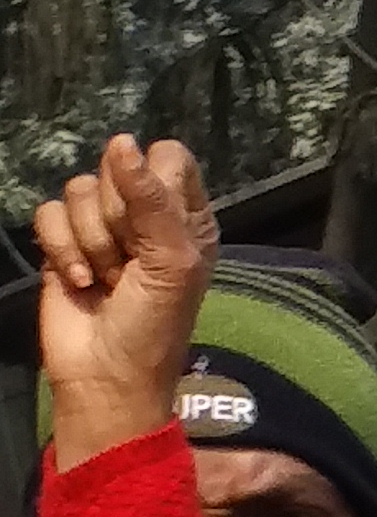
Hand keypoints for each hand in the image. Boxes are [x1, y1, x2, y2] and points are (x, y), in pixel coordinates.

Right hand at [29, 132, 218, 471]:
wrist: (105, 374)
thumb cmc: (155, 326)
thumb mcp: (171, 262)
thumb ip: (153, 200)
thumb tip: (123, 142)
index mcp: (188, 218)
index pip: (170, 157)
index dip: (153, 183)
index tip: (154, 226)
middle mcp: (146, 216)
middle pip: (118, 169)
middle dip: (118, 219)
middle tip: (130, 263)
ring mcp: (102, 228)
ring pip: (80, 189)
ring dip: (91, 241)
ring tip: (107, 279)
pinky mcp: (63, 242)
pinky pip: (49, 212)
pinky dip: (61, 248)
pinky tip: (79, 281)